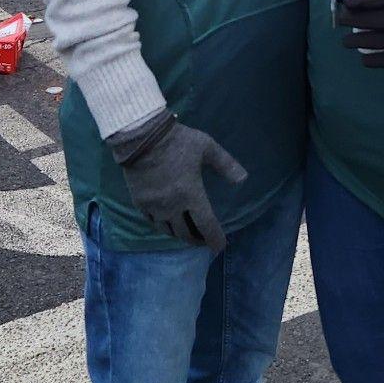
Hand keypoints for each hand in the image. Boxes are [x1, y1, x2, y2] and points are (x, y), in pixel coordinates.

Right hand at [108, 112, 245, 250]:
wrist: (141, 136)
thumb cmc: (178, 141)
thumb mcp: (207, 147)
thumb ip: (226, 164)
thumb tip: (243, 179)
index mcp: (191, 194)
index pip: (206, 226)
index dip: (215, 239)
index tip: (220, 246)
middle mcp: (172, 206)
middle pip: (186, 234)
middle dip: (198, 240)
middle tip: (205, 240)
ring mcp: (154, 207)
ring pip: (169, 231)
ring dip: (181, 235)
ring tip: (188, 234)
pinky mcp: (140, 203)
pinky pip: (153, 222)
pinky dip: (164, 227)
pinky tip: (168, 224)